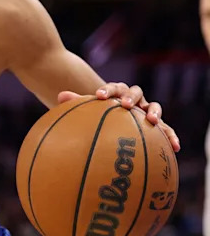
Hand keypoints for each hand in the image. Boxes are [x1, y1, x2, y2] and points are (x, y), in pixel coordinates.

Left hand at [58, 83, 179, 151]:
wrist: (117, 119)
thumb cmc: (100, 113)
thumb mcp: (89, 109)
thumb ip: (77, 102)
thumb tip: (60, 95)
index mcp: (117, 92)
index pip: (113, 87)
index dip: (107, 91)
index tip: (98, 96)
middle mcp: (134, 99)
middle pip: (135, 92)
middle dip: (130, 97)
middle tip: (123, 104)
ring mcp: (147, 110)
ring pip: (154, 106)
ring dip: (154, 111)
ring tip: (153, 121)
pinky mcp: (157, 125)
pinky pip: (166, 129)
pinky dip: (171, 136)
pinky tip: (175, 147)